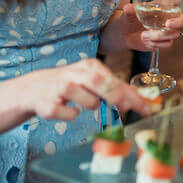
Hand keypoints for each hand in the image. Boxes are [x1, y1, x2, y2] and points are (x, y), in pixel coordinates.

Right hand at [24, 59, 151, 120]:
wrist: (34, 88)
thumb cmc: (72, 84)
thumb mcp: (93, 80)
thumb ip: (116, 88)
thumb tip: (143, 99)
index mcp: (91, 66)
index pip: (116, 81)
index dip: (134, 95)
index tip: (148, 108)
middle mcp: (76, 74)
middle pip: (101, 84)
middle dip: (117, 96)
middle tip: (127, 107)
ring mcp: (61, 88)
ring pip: (88, 102)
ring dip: (91, 106)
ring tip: (83, 102)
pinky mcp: (47, 104)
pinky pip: (69, 115)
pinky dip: (71, 115)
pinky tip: (66, 109)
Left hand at [122, 0, 182, 50]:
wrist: (125, 33)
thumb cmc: (131, 18)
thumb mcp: (130, 11)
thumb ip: (131, 9)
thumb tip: (127, 8)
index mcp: (165, 6)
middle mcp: (171, 18)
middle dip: (179, 22)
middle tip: (168, 23)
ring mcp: (170, 31)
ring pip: (175, 34)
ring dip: (159, 35)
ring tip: (143, 35)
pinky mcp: (165, 41)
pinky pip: (168, 44)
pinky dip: (157, 43)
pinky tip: (146, 41)